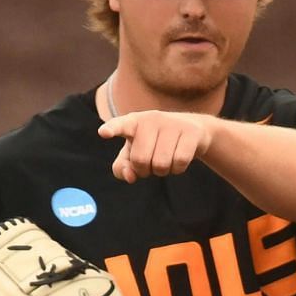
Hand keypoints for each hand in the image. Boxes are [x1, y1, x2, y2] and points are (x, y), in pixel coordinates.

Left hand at [99, 111, 213, 182]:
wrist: (192, 131)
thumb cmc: (155, 144)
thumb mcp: (134, 154)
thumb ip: (123, 168)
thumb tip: (130, 176)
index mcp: (132, 122)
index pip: (119, 126)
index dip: (112, 129)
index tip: (103, 133)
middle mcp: (151, 119)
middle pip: (140, 160)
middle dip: (145, 170)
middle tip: (151, 163)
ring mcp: (172, 123)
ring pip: (161, 164)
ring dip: (163, 171)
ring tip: (166, 160)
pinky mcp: (191, 131)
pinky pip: (180, 161)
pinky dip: (178, 169)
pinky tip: (178, 160)